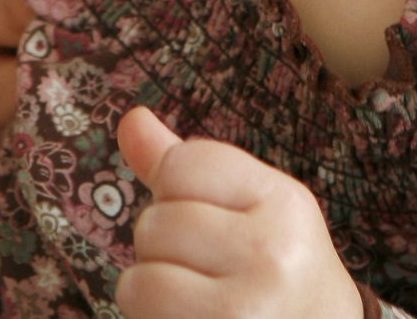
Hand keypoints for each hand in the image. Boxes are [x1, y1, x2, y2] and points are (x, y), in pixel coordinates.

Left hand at [112, 107, 355, 318]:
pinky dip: (148, 314)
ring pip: (142, 270)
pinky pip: (141, 301)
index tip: (212, 228)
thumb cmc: (271, 274)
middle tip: (208, 275)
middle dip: (164, 248)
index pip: (183, 163)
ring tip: (198, 300)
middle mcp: (274, 250)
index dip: (175, 194)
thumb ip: (188, 168)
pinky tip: (190, 318)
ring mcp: (250, 301)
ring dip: (153, 287)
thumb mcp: (247, 210)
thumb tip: (131, 118)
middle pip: (157, 220)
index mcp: (284, 201)